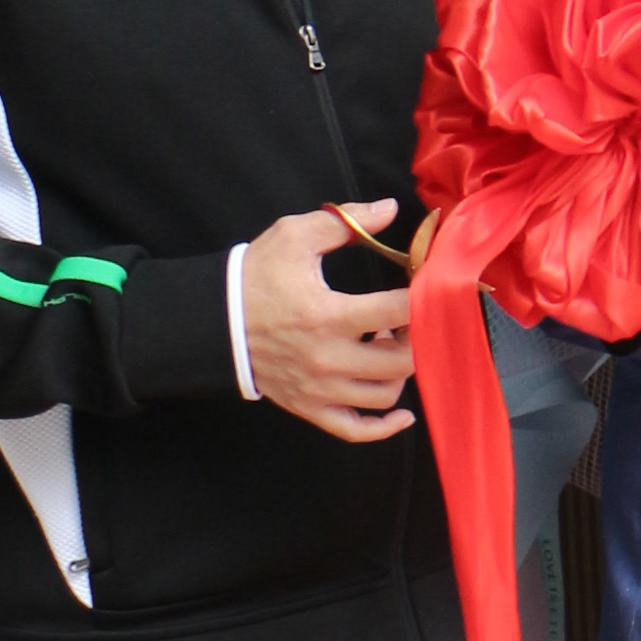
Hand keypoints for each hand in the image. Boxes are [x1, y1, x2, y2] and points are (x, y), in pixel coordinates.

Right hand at [244, 201, 420, 444]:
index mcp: (328, 315)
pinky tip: (402, 412)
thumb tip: (391, 209)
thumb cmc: (256, 277)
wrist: (213, 322)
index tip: (428, 283)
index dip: (424, 295)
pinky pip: (356, 431)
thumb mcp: (295, 236)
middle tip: (408, 317)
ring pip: (384, 395)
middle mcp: (328, 360)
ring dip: (399, 370)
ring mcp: (320, 390)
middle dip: (416, 337)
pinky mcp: (309, 408)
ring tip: (387, 344)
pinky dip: (385, 427)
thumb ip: (345, 221)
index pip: (399, 311)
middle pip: (401, 361)